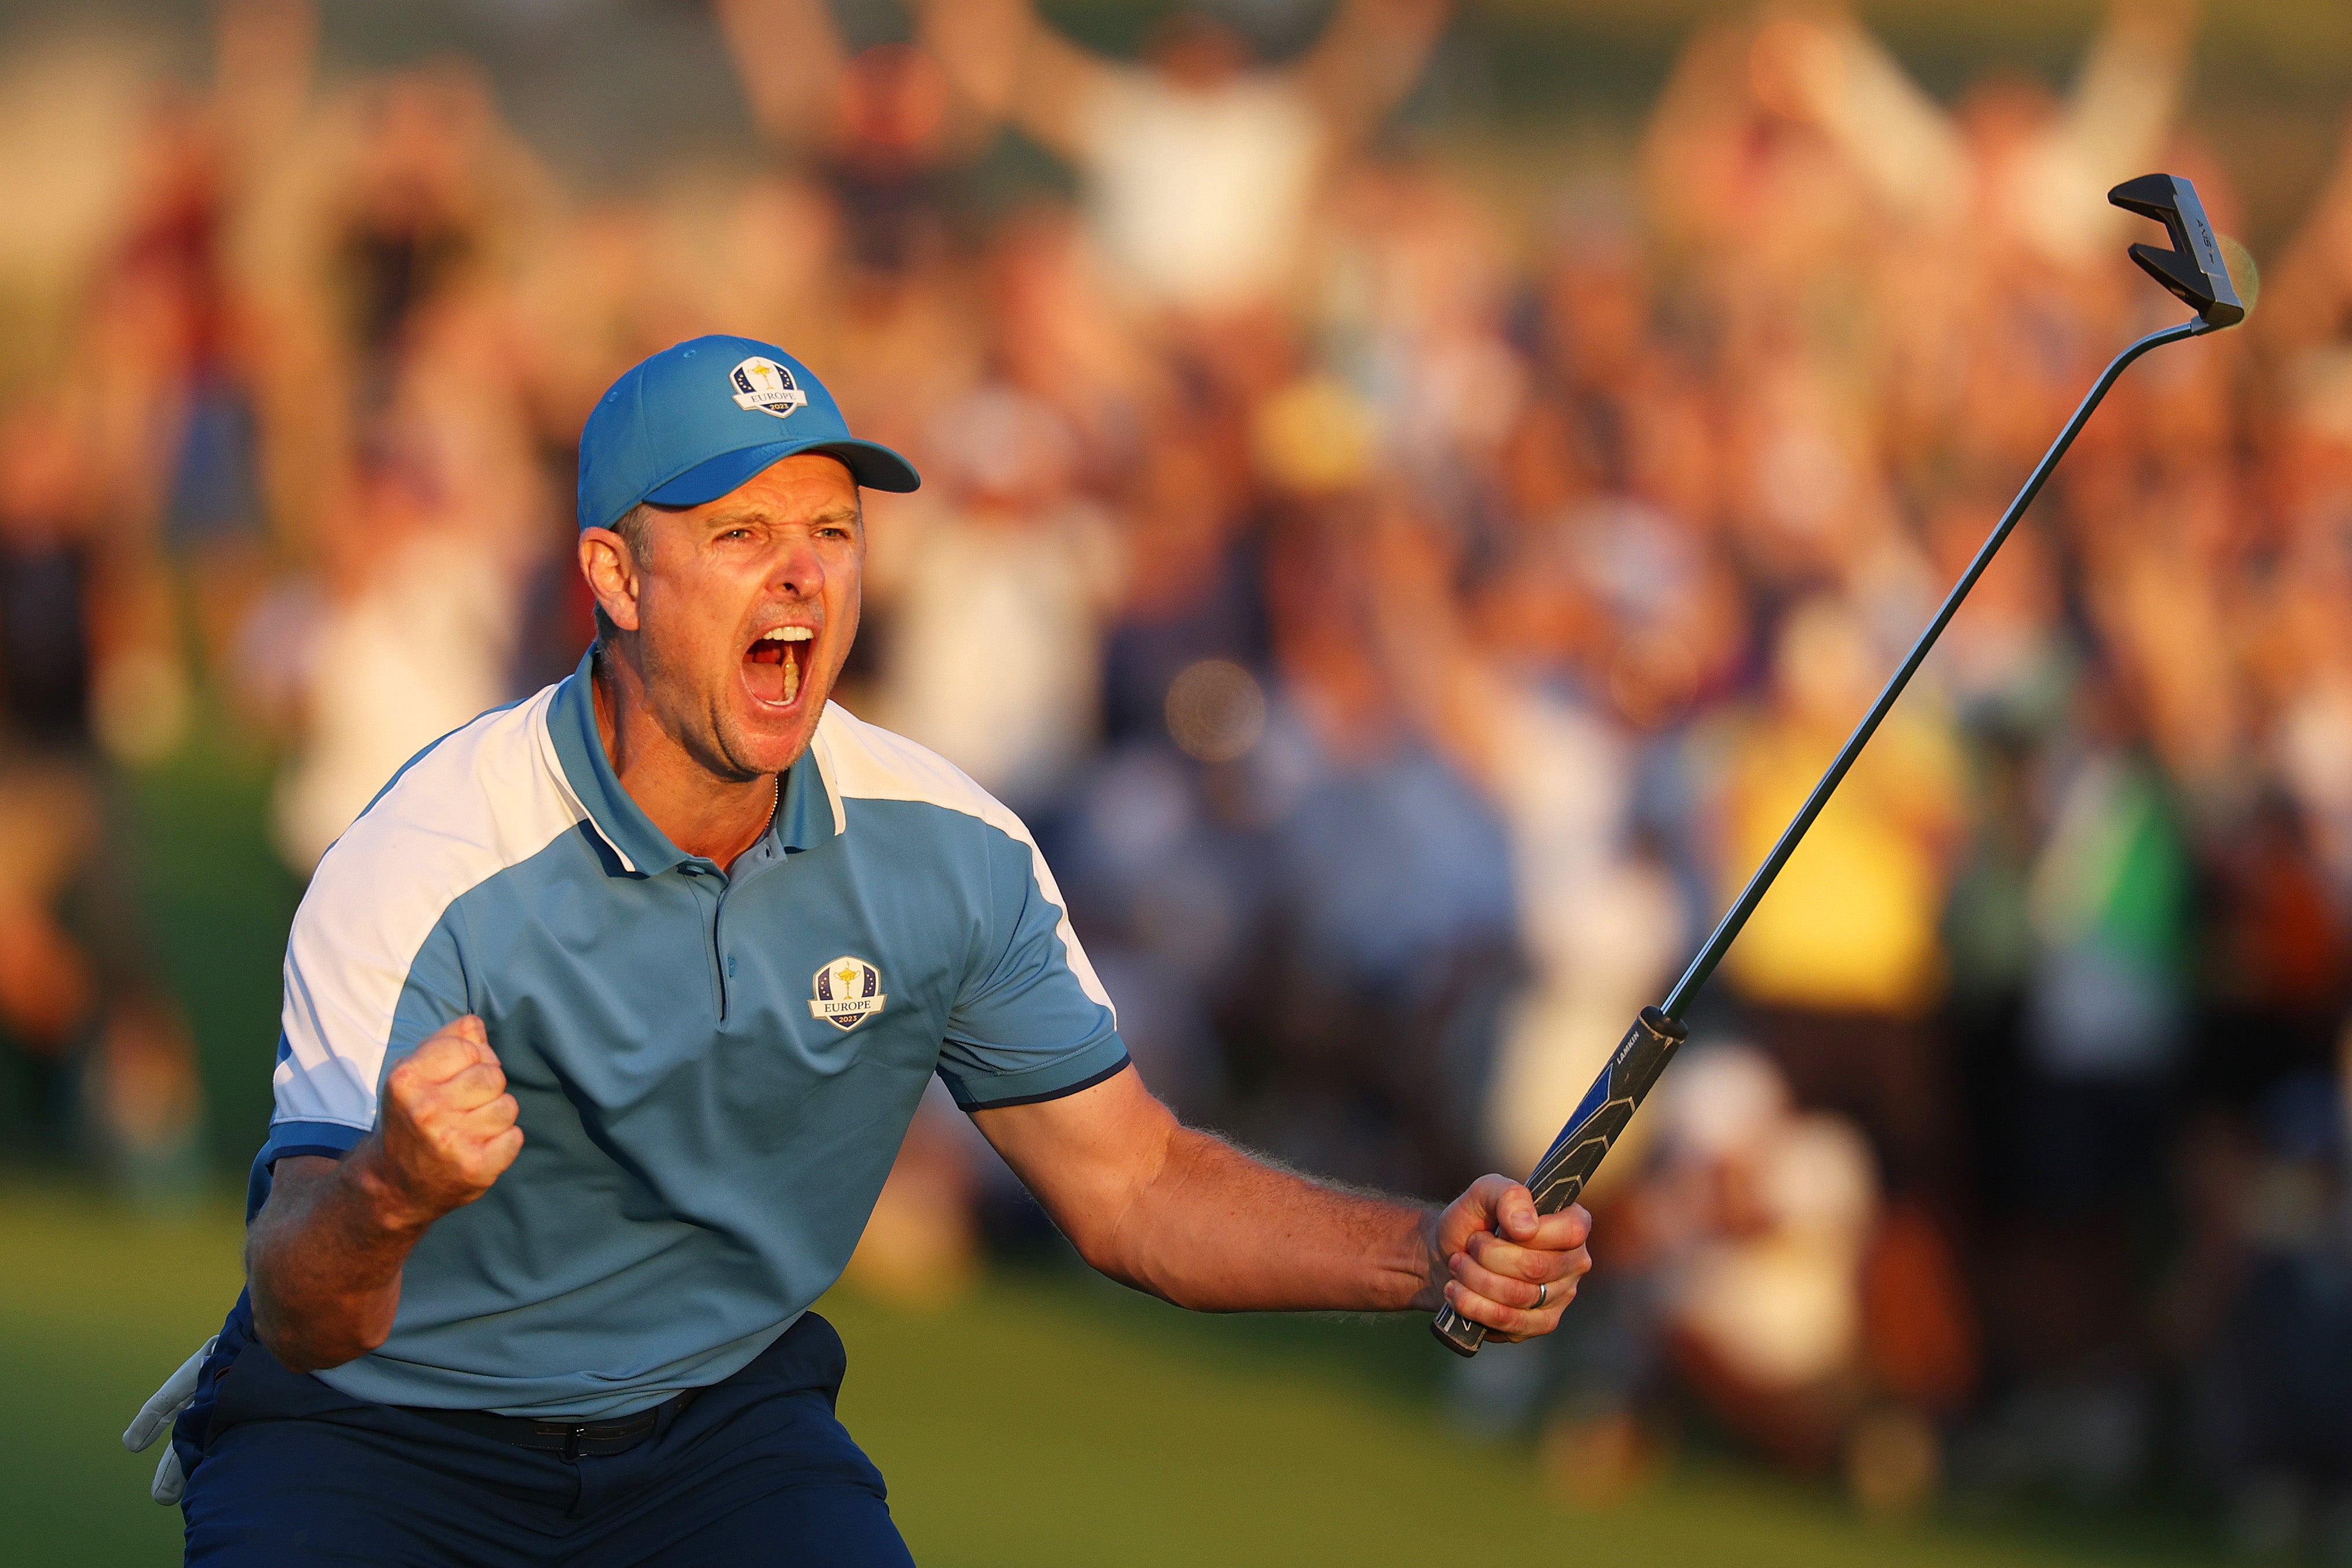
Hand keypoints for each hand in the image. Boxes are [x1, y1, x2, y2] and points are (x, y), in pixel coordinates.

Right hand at [363, 1015, 521, 1229]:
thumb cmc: (411, 1120)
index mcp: (408, 1080)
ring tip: (470, 1128)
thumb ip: (445, 1042)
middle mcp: (427, 1110)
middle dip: (486, 1087)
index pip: (468, 1046)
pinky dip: (504, 1141)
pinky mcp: (476, 1168)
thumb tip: (475, 1023)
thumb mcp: (414, 1075)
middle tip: (464, 1107)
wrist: (395, 1185)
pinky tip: (479, 1147)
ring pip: (508, 1106)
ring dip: (496, 1115)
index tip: (455, 1079)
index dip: (470, 1059)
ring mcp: (452, 1141)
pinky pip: (515, 1136)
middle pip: (493, 1075)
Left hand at [1424, 1175, 1591, 1342]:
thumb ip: (1508, 1196)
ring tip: (1457, 1266)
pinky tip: (1457, 1292)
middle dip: (1489, 1257)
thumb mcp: (1484, 1193)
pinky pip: (1512, 1324)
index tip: (1497, 1229)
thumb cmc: (1474, 1220)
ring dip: (1477, 1280)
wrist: (1445, 1256)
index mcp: (1573, 1225)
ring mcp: (1560, 1297)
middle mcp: (1574, 1263)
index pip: (1571, 1232)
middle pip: (1536, 1268)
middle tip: (1469, 1247)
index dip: (1530, 1233)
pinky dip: (1476, 1307)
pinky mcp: (1539, 1324)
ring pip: (1520, 1297)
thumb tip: (1527, 1227)